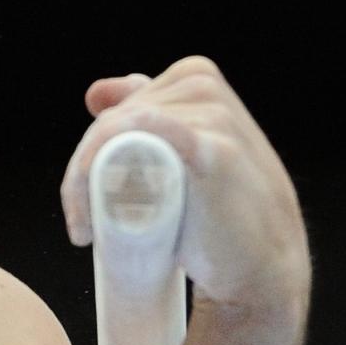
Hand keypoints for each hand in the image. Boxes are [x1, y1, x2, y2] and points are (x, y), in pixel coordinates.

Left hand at [59, 56, 309, 332]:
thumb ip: (148, 112)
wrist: (264, 266)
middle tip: (81, 220)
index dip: (94, 148)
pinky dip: (99, 171)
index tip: (84, 193)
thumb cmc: (221, 212)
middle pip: (113, 121)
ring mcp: (212, 117)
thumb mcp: (183, 148)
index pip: (119, 105)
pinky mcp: (211, 150)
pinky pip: (135, 136)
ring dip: (83, 180)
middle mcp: (204, 88)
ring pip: (114, 133)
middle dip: (83, 169)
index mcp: (195, 78)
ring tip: (85, 226)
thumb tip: (96, 94)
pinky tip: (91, 221)